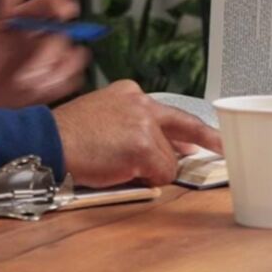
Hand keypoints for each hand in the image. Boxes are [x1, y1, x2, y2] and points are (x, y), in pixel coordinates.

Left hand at [0, 0, 91, 108]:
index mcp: (25, 19)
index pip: (53, 3)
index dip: (62, 4)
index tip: (62, 12)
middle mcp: (43, 36)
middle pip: (64, 33)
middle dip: (47, 52)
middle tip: (25, 70)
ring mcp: (52, 59)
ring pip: (74, 56)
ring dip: (53, 70)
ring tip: (24, 82)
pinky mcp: (57, 81)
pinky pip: (73, 79)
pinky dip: (57, 84)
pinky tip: (35, 90)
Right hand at [53, 79, 223, 186]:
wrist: (47, 140)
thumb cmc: (69, 134)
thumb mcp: (103, 116)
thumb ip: (137, 126)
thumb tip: (174, 149)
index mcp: (130, 93)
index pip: (171, 111)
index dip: (196, 128)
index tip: (214, 137)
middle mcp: (141, 103)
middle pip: (183, 129)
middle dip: (209, 140)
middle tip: (224, 149)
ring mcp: (143, 124)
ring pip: (169, 160)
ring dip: (150, 169)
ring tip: (117, 164)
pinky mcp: (142, 146)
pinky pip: (161, 173)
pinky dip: (146, 179)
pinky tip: (120, 170)